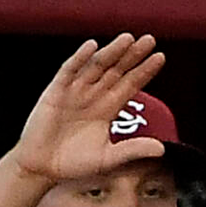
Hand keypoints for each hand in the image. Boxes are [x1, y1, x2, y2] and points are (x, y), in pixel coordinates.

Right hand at [12, 34, 166, 187]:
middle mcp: (94, 95)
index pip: (130, 85)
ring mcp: (75, 91)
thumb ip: (133, 151)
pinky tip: (92, 47)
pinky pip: (69, 71)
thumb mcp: (108, 158)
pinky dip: (80, 59)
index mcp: (108, 108)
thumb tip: (162, 148)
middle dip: (133, 55)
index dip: (144, 71)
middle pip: (117, 70)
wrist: (43, 167)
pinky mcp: (56, 92)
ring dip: (112, 52)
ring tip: (128, 39)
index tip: (161, 57)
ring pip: (97, 66)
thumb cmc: (75, 163)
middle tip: (150, 40)